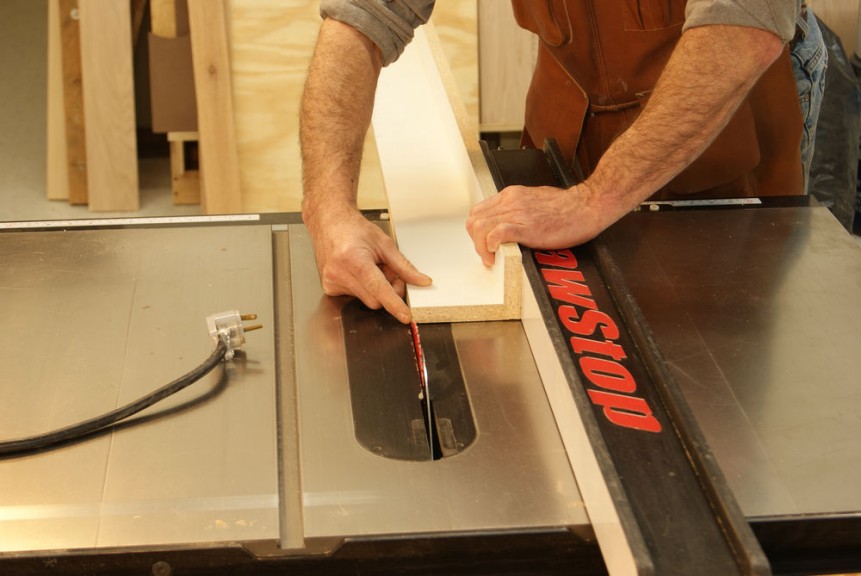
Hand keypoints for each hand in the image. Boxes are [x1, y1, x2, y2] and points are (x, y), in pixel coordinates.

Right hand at [304, 206, 431, 322]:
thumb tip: (421, 281)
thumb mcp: (384, 243)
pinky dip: (363, 288)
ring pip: (366, 300)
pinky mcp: (329, 288)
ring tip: (370, 268)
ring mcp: (331, 282)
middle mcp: (339, 273)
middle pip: (375, 300)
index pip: (379, 289)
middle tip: (388, 272)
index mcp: (354, 260)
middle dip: (388, 290)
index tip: (405, 316)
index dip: (394, 304)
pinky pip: (355, 298)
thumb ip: (404, 266)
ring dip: (375, 289)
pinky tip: (359, 273)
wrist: (329, 223)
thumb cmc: (354, 229)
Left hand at [466, 182, 614, 265]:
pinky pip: (498, 233)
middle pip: (475, 220)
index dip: (477, 231)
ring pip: (482, 227)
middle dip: (475, 240)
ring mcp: (518, 213)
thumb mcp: (534, 201)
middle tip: (486, 253)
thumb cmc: (567, 207)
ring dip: (481, 247)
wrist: (587, 206)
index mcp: (511, 195)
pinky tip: (496, 253)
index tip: (484, 243)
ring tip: (490, 257)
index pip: (479, 211)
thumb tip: (506, 226)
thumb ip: (517, 211)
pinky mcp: (528, 227)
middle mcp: (511, 202)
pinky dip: (491, 245)